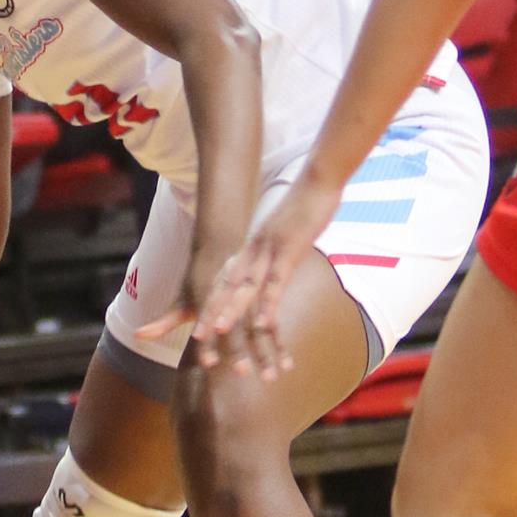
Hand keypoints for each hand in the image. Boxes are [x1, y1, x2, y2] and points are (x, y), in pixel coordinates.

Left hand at [191, 174, 343, 375]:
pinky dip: (267, 304)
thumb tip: (276, 263)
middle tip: (198, 338)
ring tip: (218, 333)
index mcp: (254, 246)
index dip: (214, 301)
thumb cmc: (307, 204)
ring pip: (246, 287)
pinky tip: (261, 324)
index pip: (228, 279)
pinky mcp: (288, 251)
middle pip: (229, 286)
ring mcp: (270, 250)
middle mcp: (256, 249)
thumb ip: (277, 248)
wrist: (318, 178)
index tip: (202, 324)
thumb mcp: (286, 230)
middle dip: (213, 312)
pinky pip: (275, 282)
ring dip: (232, 311)